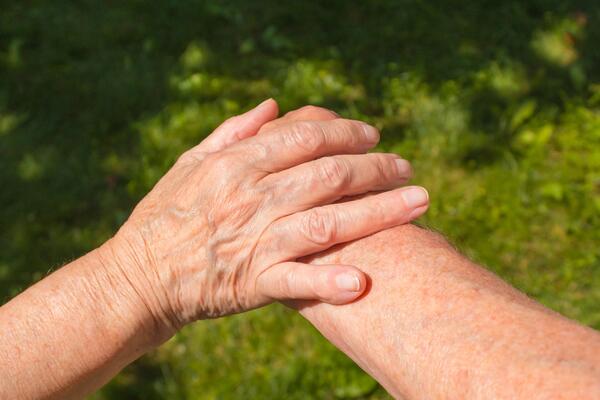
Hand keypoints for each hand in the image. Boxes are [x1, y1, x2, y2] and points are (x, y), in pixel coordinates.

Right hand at [107, 99, 428, 334]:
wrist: (138, 277)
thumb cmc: (165, 216)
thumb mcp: (189, 163)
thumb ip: (231, 132)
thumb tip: (273, 106)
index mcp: (235, 165)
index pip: (302, 137)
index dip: (344, 132)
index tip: (373, 133)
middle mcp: (250, 199)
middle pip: (326, 176)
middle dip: (374, 168)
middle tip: (406, 167)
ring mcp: (253, 242)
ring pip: (325, 223)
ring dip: (376, 213)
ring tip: (418, 203)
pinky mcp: (252, 284)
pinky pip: (297, 283)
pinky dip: (329, 282)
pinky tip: (363, 282)